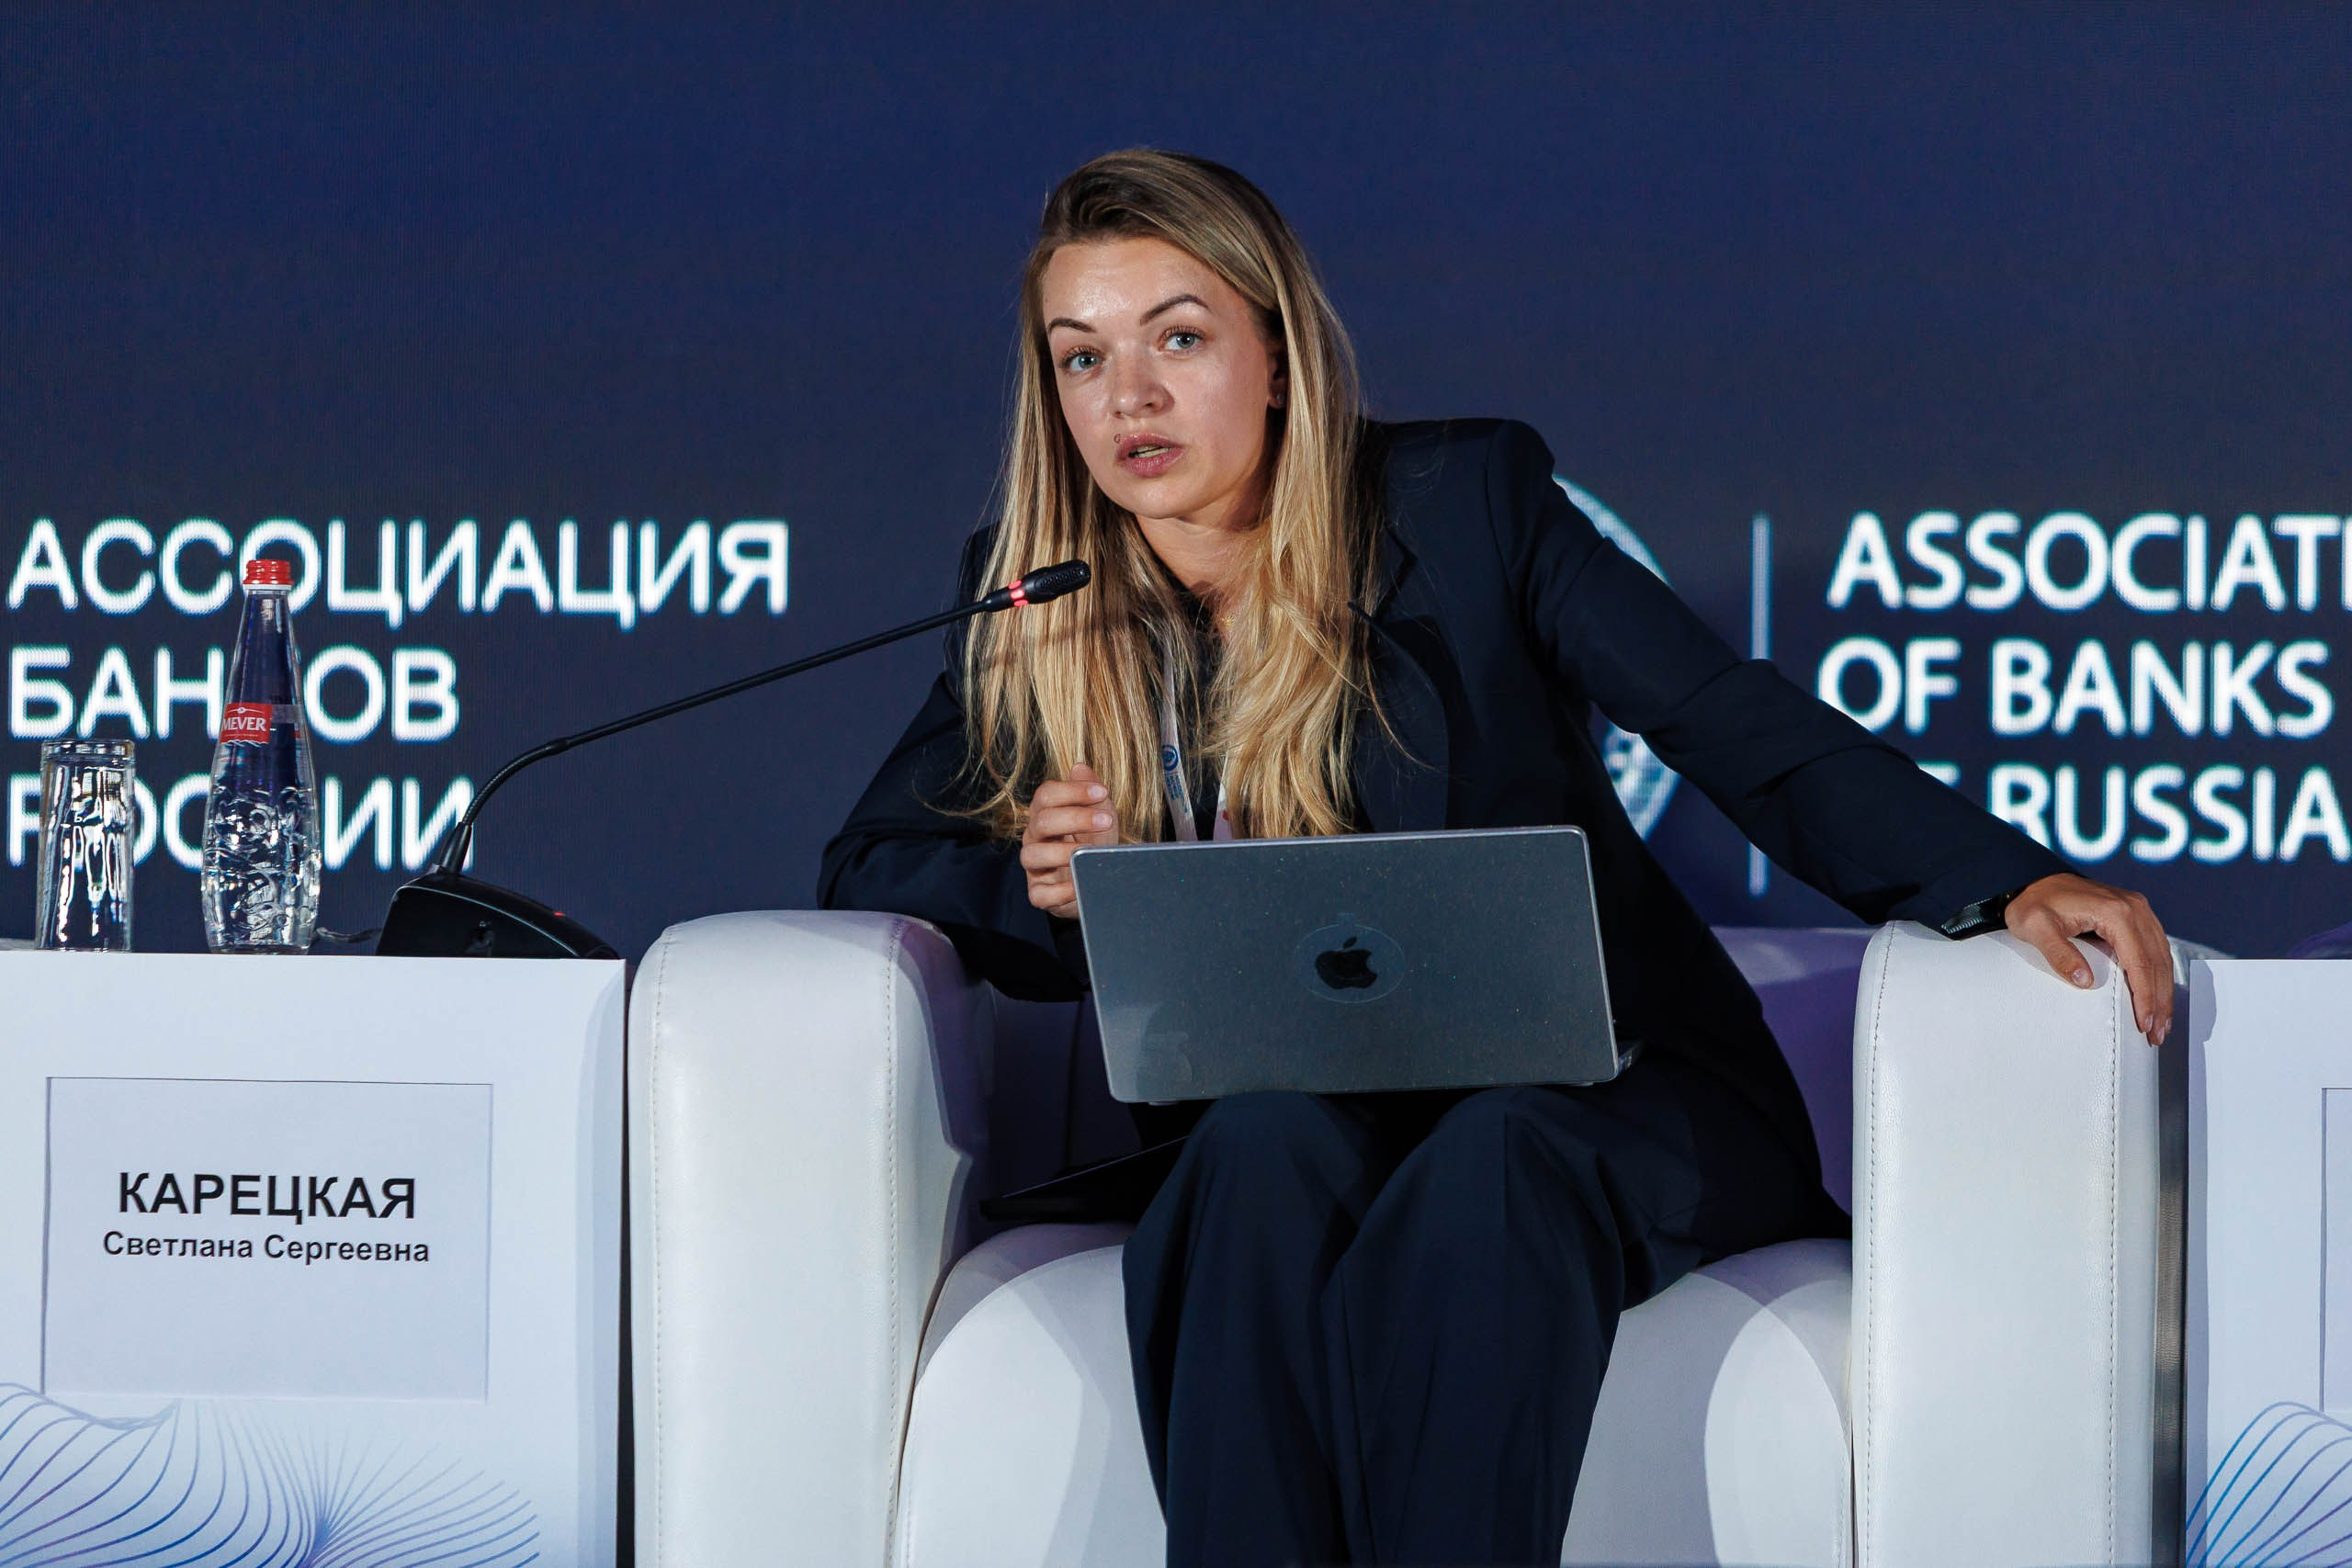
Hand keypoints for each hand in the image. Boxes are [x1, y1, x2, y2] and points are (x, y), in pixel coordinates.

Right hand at [1021, 762, 1117, 920]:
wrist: (1096, 879)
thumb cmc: (1093, 843)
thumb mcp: (1099, 816)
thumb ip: (1091, 792)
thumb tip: (1080, 767)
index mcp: (1045, 814)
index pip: (1046, 795)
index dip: (1072, 791)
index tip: (1102, 792)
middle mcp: (1035, 837)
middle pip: (1042, 821)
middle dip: (1075, 818)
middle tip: (1106, 820)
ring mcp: (1034, 866)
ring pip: (1033, 855)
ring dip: (1062, 853)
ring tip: (1089, 853)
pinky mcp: (1038, 893)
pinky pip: (1040, 893)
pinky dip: (1059, 891)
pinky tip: (1079, 885)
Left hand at [2003, 872, 2173, 1044]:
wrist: (2032, 879)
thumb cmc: (2032, 904)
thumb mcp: (2035, 928)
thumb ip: (2060, 954)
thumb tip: (2085, 981)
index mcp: (2116, 912)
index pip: (2139, 962)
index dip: (2145, 996)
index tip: (2145, 1023)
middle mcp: (2134, 908)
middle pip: (2157, 962)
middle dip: (2160, 1001)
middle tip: (2157, 1034)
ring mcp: (2137, 909)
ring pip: (2161, 955)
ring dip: (2164, 990)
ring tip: (2161, 1023)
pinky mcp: (2134, 913)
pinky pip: (2155, 947)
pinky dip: (2159, 973)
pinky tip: (2157, 994)